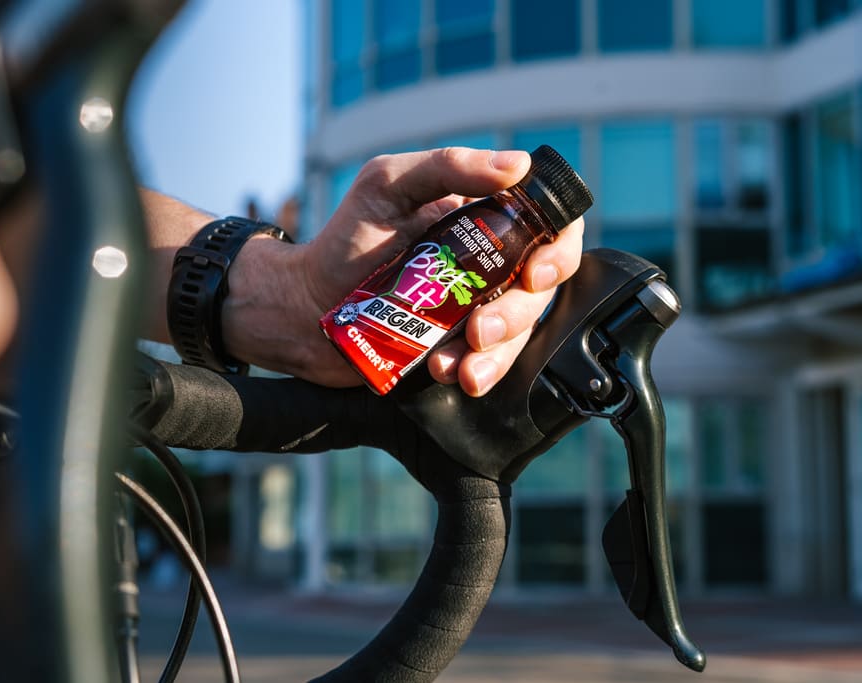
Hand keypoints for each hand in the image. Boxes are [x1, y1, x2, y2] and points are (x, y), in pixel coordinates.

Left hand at [222, 147, 583, 395]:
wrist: (303, 310)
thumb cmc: (344, 239)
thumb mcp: (387, 185)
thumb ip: (448, 166)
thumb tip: (519, 166)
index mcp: (483, 219)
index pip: (549, 226)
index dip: (558, 250)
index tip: (534, 272)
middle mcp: (488, 263)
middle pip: (540, 288)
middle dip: (518, 313)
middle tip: (481, 328)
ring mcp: (476, 308)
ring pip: (520, 333)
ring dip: (498, 351)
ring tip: (458, 359)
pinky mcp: (459, 348)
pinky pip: (491, 365)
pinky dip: (477, 373)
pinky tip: (448, 372)